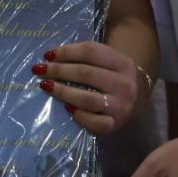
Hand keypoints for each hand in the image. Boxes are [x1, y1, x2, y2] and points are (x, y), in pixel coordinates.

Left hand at [34, 40, 150, 135]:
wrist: (137, 101)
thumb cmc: (112, 77)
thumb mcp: (107, 61)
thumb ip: (85, 56)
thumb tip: (51, 56)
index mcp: (123, 62)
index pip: (91, 52)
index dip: (66, 52)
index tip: (47, 54)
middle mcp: (125, 84)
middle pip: (86, 73)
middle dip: (58, 70)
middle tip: (40, 69)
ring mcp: (121, 106)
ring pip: (87, 98)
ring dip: (62, 91)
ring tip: (46, 85)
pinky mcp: (115, 124)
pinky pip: (94, 122)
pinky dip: (78, 115)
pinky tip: (67, 107)